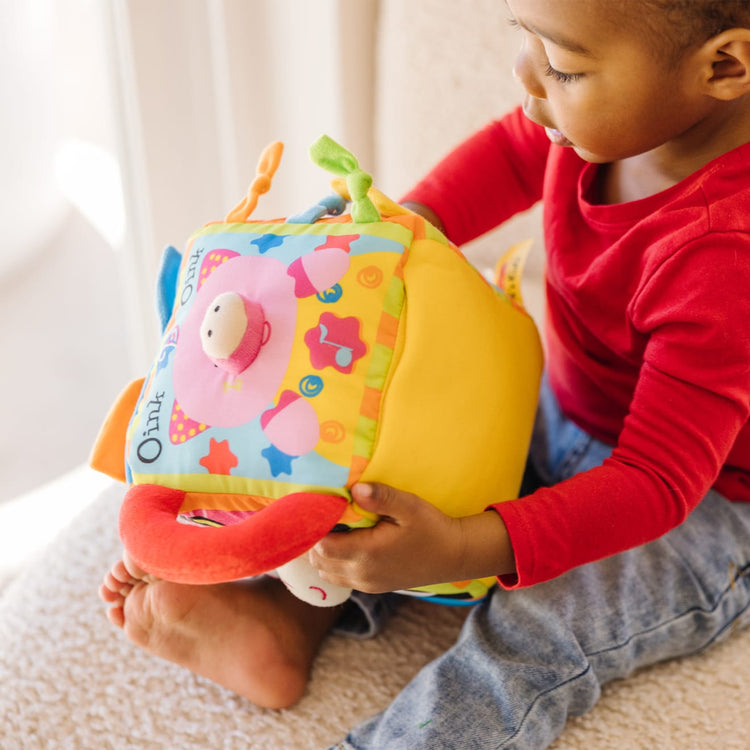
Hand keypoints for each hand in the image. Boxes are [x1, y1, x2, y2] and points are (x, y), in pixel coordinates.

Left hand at [308, 482, 514, 593]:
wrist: (454, 556)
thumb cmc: (433, 528)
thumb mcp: (410, 507)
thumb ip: (381, 497)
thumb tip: (354, 489)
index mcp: (367, 553)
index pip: (321, 545)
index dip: (314, 527)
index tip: (316, 507)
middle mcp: (362, 573)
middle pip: (318, 560)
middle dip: (314, 539)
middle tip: (320, 515)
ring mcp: (366, 583)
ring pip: (325, 572)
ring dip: (322, 552)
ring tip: (331, 528)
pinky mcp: (372, 587)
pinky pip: (339, 577)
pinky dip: (333, 562)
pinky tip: (344, 543)